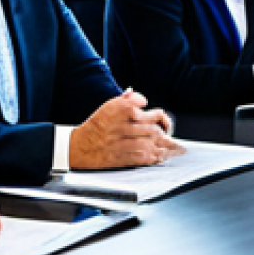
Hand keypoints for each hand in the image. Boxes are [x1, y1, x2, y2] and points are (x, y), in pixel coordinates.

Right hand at [69, 90, 183, 169]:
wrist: (78, 147)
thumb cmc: (96, 126)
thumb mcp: (108, 107)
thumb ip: (126, 100)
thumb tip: (139, 97)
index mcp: (120, 109)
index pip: (151, 112)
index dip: (161, 117)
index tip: (163, 119)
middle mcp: (122, 124)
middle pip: (154, 128)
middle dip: (166, 133)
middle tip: (172, 136)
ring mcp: (123, 142)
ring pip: (152, 143)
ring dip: (166, 146)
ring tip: (175, 148)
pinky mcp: (122, 157)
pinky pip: (145, 156)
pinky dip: (156, 157)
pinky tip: (162, 156)